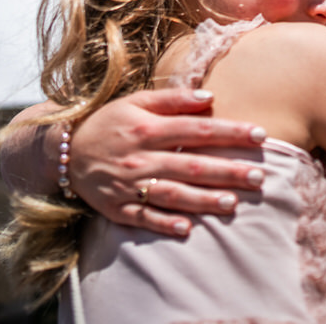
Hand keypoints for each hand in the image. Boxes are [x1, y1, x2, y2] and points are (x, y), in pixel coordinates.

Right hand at [69, 88, 266, 236]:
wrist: (65, 151)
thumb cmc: (109, 122)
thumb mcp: (135, 102)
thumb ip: (172, 99)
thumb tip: (209, 97)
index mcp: (147, 128)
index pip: (196, 130)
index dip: (230, 132)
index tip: (260, 135)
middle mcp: (140, 157)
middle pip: (191, 165)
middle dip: (227, 171)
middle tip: (260, 176)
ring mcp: (128, 185)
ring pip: (172, 194)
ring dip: (203, 200)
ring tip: (233, 203)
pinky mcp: (118, 208)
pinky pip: (144, 218)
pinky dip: (165, 224)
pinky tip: (189, 229)